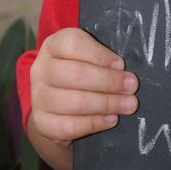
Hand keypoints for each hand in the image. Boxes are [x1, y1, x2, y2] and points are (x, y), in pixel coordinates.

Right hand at [30, 27, 138, 149]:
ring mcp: (38, 97)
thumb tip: (126, 74)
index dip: (99, 55)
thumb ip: (104, 59)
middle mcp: (41, 69)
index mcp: (53, 46)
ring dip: (106, 104)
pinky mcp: (42, 122)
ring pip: (74, 102)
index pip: (73, 44)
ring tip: (128, 104)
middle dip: (109, 81)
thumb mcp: (90, 57)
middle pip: (76, 73)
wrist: (57, 106)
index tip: (121, 64)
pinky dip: (94, 123)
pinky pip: (69, 126)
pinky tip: (111, 119)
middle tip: (132, 86)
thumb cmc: (82, 72)